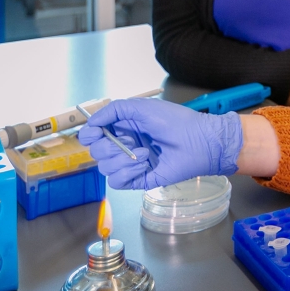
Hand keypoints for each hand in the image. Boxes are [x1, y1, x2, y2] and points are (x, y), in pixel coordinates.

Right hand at [77, 98, 243, 189]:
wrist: (199, 142)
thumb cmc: (177, 122)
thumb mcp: (144, 108)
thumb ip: (115, 110)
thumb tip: (91, 121)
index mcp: (124, 127)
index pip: (94, 134)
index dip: (90, 134)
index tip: (94, 133)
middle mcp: (125, 145)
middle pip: (97, 152)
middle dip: (109, 147)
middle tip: (131, 142)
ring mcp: (131, 164)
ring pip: (105, 168)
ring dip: (122, 160)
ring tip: (145, 153)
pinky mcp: (138, 179)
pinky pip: (116, 182)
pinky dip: (126, 173)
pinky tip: (143, 165)